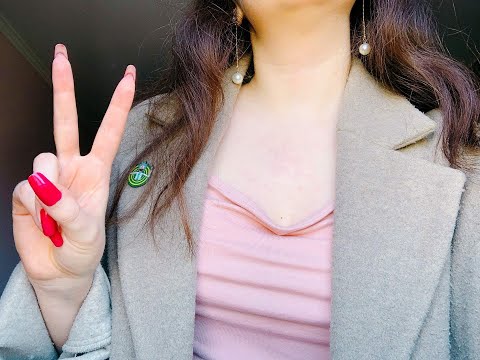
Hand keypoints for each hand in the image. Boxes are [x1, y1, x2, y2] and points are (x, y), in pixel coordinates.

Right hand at [11, 44, 135, 294]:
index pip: (108, 131)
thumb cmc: (83, 251)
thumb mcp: (86, 232)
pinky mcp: (26, 192)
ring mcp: (47, 177)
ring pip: (41, 160)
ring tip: (56, 219)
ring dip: (48, 190)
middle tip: (61, 54)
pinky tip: (41, 221)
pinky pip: (26, 187)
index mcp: (96, 171)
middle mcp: (71, 167)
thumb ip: (65, 206)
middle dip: (63, 87)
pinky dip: (34, 206)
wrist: (61, 272)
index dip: (117, 104)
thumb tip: (41, 180)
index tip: (127, 76)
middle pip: (65, 121)